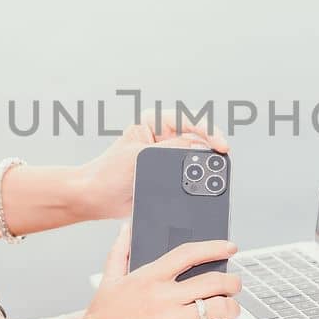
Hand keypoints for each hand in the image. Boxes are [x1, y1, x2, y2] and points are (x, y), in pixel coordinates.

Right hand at [73, 222, 241, 318]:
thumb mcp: (107, 282)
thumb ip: (119, 252)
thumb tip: (127, 228)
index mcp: (149, 278)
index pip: (189, 253)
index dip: (214, 248)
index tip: (229, 248)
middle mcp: (163, 297)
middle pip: (212, 281)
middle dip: (232, 282)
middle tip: (235, 286)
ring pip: (217, 309)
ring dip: (232, 310)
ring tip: (232, 312)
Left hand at [79, 109, 228, 220]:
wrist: (97, 198)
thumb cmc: (108, 173)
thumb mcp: (140, 157)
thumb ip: (171, 150)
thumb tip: (200, 149)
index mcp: (153, 122)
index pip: (188, 120)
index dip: (208, 131)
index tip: (220, 145)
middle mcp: (163, 135)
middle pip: (197, 136)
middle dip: (211, 147)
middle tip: (222, 158)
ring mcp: (167, 155)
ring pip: (197, 155)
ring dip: (206, 164)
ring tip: (214, 174)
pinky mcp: (169, 173)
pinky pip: (191, 172)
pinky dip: (199, 178)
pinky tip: (204, 183)